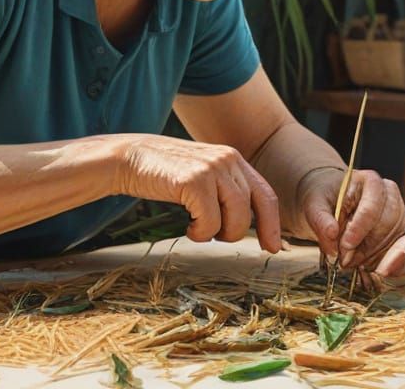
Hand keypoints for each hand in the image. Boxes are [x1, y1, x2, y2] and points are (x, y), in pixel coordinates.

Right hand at [116, 135, 281, 251]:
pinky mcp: (194, 180)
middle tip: (215, 236)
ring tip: (198, 228)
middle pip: (250, 211)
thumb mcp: (203, 174)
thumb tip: (244, 221)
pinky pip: (210, 222)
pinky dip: (199, 233)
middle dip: (235, 233)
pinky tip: (187, 226)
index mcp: (233, 159)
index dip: (272, 224)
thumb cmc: (165, 172)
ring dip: (217, 234)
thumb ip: (225, 188)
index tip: (274, 247)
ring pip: (235, 219)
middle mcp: (228, 160)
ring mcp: (212, 169)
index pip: (265, 195)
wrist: (130, 157)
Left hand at [297, 167, 404, 267]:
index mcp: (371, 182)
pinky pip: (399, 251)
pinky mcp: (400, 231)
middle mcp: (389, 195)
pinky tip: (366, 265)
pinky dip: (384, 262)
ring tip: (350, 261)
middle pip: (387, 225)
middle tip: (344, 259)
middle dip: (366, 246)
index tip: (344, 246)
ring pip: (394, 240)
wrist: (330, 204)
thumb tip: (332, 233)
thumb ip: (320, 219)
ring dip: (372, 255)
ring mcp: (398, 213)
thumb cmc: (325, 200)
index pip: (372, 207)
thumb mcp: (314, 205)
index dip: (359, 229)